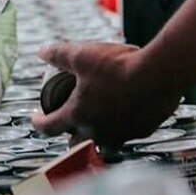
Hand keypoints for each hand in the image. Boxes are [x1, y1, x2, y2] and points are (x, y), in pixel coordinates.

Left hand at [31, 42, 177, 146]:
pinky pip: (127, 134)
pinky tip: (126, 111)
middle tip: (69, 120)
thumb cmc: (119, 66)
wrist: (159, 74)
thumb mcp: (82, 54)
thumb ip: (59, 54)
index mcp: (78, 115)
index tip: (36, 118)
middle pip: (75, 143)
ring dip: (98, 134)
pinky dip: (123, 126)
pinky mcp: (142, 131)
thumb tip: (41, 51)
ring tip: (99, 120)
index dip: (38, 123)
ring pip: (103, 143)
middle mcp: (97, 132)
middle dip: (69, 133)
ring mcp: (121, 134)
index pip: (48, 127)